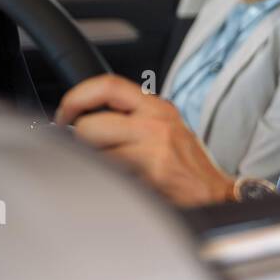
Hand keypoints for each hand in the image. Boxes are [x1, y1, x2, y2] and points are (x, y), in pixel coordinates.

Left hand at [55, 74, 236, 206]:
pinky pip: (110, 175)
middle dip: (80, 144)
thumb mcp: (165, 128)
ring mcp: (155, 148)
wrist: (215, 194)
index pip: (107, 85)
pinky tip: (126, 187)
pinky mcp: (153, 174)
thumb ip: (131, 117)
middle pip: (90, 124)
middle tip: (86, 153)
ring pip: (95, 153)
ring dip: (95, 166)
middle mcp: (156, 122)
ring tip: (113, 172)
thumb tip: (84, 118)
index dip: (76, 98)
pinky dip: (109, 183)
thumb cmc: (187, 165)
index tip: (64, 114)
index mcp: (157, 107)